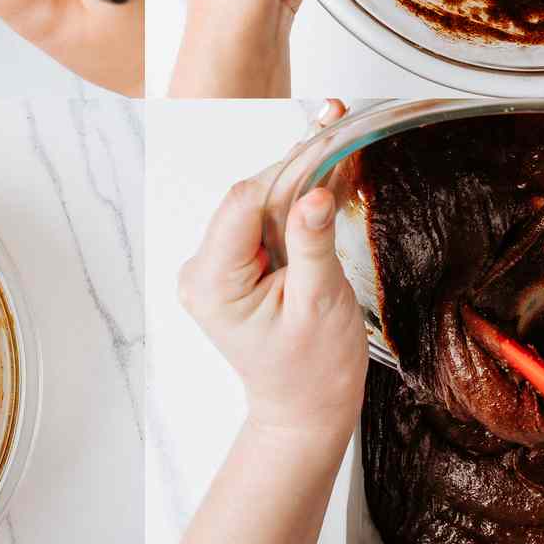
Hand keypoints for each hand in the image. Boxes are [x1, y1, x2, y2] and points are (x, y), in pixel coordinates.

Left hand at [176, 117, 365, 441]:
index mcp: (214, 283)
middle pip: (250, 200)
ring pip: (258, 205)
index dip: (288, 172)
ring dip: (299, 183)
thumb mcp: (320, 305)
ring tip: (338, 150)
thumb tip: (315, 193)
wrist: (306, 409)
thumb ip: (311, 246)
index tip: (329, 145)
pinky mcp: (234, 265)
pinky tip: (325, 181)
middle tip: (340, 133)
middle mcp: (203, 271)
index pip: (244, 204)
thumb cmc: (314, 370)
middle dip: (297, 172)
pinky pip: (262, 222)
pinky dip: (294, 204)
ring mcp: (215, 267)